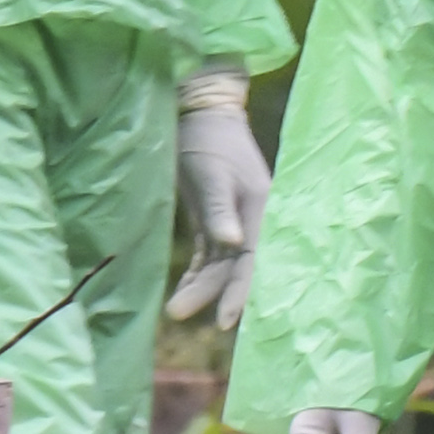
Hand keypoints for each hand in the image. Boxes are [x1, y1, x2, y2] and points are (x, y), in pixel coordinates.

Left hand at [165, 62, 274, 328]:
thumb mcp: (211, 172)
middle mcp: (253, 221)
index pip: (253, 259)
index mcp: (261, 209)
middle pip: (237, 268)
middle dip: (215, 294)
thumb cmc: (208, 139)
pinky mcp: (217, 221)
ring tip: (172, 309)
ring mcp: (235, 222)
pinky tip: (180, 295)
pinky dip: (195, 276)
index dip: (241, 291)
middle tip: (185, 317)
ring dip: (199, 287)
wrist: (200, 112)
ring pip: (220, 266)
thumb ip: (220, 209)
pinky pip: (207, 257)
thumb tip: (234, 242)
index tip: (226, 321)